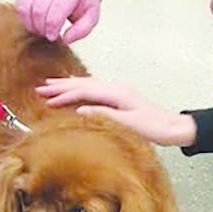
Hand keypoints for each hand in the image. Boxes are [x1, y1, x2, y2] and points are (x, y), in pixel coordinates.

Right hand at [16, 0, 101, 43]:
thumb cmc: (82, 0)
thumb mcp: (91, 16)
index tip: (53, 37)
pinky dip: (24, 17)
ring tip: (42, 30)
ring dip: (31, 24)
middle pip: (39, 10)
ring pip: (26, 8)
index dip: (52, 26)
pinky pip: (19, 5)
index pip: (56, 9)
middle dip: (42, 28)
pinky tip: (34, 22)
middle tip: (48, 35)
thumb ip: (82, 30)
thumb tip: (66, 40)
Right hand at [36, 77, 195, 145]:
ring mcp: (118, 92)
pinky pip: (95, 89)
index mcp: (116, 93)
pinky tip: (75, 89)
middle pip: (84, 84)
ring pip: (88, 85)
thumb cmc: (153, 127)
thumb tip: (79, 110)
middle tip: (39, 89)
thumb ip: (103, 115)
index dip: (65, 95)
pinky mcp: (120, 98)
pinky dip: (80, 88)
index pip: (85, 91)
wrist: (172, 127)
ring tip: (50, 86)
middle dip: (61, 86)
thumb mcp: (128, 124)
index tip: (47, 100)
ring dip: (69, 85)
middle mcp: (116, 88)